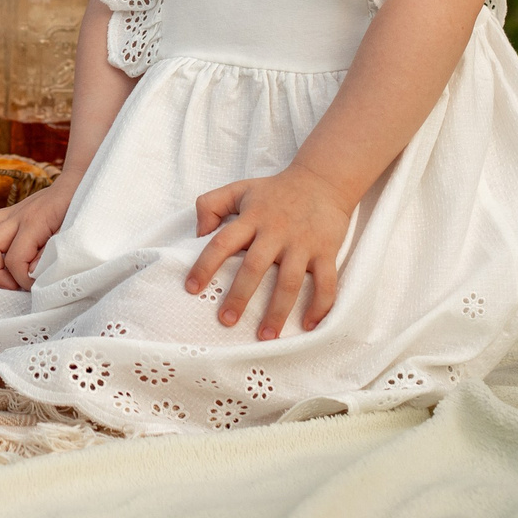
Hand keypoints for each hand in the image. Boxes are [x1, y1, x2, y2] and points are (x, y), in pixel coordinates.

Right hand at [0, 180, 73, 290]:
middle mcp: (18, 216)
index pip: (15, 259)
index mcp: (35, 222)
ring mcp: (12, 212)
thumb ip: (52, 255)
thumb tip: (30, 272)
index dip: (23, 280)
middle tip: (13, 287)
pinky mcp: (11, 213)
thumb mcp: (74, 235)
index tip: (36, 287)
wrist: (81, 181)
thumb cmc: (81, 208)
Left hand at [184, 167, 352, 339]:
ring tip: (265, 336)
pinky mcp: (326, 251)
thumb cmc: (275, 191)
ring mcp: (302, 243)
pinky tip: (308, 326)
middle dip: (239, 296)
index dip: (205, 265)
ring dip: (277, 311)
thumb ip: (211, 205)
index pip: (222, 242)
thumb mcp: (239, 189)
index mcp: (251, 218)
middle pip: (254, 267)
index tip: (192, 288)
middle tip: (226, 321)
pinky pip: (325, 283)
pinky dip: (319, 306)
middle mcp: (275, 231)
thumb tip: (198, 234)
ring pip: (289, 282)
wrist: (322, 181)